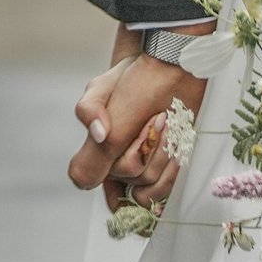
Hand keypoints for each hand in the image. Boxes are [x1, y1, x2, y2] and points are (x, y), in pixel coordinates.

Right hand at [69, 49, 201, 204]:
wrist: (168, 72)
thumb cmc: (131, 79)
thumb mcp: (101, 90)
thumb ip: (89, 113)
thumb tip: (99, 135)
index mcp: (95, 146)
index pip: (88, 178)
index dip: (105, 167)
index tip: (119, 138)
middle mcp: (115, 161)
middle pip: (127, 178)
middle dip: (144, 146)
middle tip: (150, 119)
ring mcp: (141, 166)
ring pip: (147, 184)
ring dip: (161, 152)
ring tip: (165, 126)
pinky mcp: (162, 167)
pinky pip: (161, 189)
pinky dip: (169, 173)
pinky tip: (173, 153)